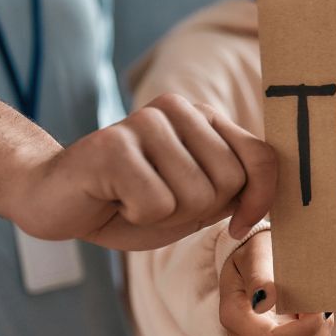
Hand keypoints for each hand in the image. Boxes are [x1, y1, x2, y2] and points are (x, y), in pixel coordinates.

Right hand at [11, 94, 275, 249]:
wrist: (59, 202)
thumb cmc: (133, 203)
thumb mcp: (198, 200)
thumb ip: (238, 191)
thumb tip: (276, 201)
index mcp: (206, 119)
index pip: (262, 157)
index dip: (261, 199)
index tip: (239, 224)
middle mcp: (178, 110)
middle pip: (230, 181)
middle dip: (199, 210)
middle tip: (160, 202)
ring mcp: (144, 122)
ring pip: (195, 195)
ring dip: (165, 215)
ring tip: (134, 198)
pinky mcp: (113, 144)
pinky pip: (157, 203)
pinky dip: (137, 216)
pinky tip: (114, 199)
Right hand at [218, 230, 332, 335]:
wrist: (250, 263)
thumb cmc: (255, 254)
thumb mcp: (255, 254)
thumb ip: (259, 276)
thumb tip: (264, 300)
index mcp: (234, 317)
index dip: (306, 328)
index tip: (317, 304)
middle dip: (318, 333)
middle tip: (321, 305)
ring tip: (317, 308)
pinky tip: (314, 318)